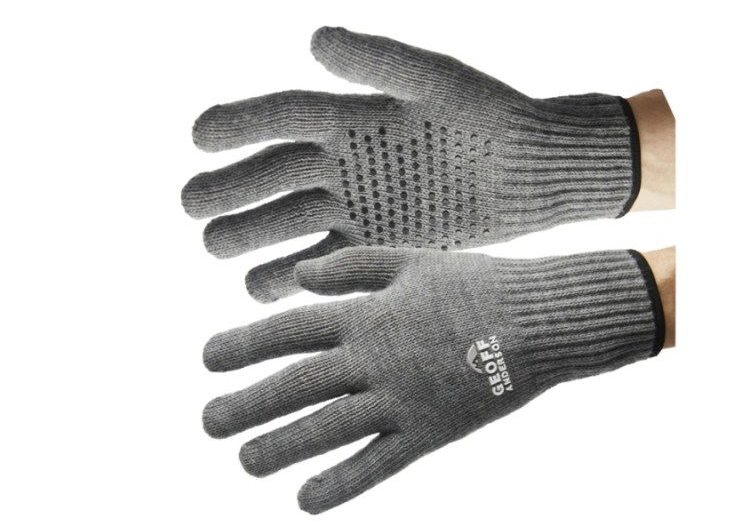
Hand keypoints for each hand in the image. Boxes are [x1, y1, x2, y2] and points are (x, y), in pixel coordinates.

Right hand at [183, 27, 640, 301]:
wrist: (532, 173)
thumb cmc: (491, 118)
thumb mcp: (438, 83)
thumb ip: (379, 61)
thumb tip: (313, 38)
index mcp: (353, 117)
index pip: (282, 115)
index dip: (238, 123)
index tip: (198, 136)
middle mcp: (345, 163)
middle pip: (272, 176)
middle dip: (230, 189)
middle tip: (193, 207)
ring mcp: (358, 207)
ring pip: (288, 225)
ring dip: (251, 238)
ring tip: (217, 251)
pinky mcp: (377, 245)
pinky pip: (323, 263)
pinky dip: (292, 278)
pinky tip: (261, 292)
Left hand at [202, 246, 663, 512]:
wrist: (541, 318)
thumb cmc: (477, 283)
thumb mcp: (411, 260)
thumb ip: (352, 268)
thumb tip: (298, 276)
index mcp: (370, 314)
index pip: (292, 330)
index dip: (246, 344)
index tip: (207, 359)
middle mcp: (377, 358)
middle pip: (299, 383)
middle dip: (249, 402)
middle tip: (207, 422)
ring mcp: (403, 399)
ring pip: (330, 427)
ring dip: (282, 445)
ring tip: (243, 461)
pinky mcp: (431, 432)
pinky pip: (380, 464)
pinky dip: (342, 484)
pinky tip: (305, 502)